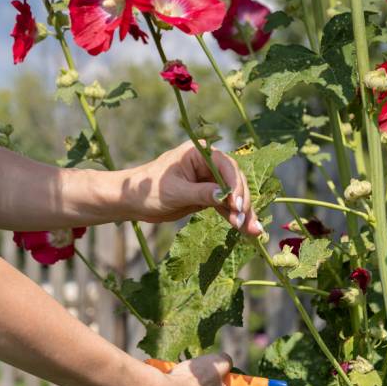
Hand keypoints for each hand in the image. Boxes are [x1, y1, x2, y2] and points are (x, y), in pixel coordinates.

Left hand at [120, 142, 261, 235]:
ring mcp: (209, 181)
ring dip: (243, 213)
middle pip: (234, 181)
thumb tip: (224, 197)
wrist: (132, 202)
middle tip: (245, 221)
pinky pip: (225, 206)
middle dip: (242, 202)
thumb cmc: (147, 190)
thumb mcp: (174, 192)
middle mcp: (208, 164)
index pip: (226, 166)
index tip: (238, 205)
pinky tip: (247, 230)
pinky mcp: (207, 196)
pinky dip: (234, 218)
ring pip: (233, 196)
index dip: (235, 185)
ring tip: (254, 231)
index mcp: (199, 153)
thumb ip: (200, 194)